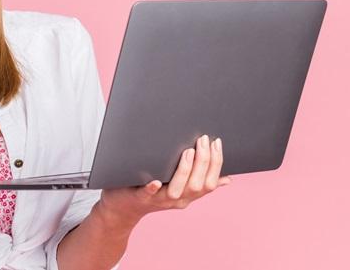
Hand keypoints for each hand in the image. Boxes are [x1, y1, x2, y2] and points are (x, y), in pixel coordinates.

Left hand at [97, 135, 231, 226]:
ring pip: (177, 190)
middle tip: (203, 140)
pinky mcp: (140, 197)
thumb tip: (226, 178)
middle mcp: (177, 199)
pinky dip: (152, 188)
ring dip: (185, 171)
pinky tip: (155, 180)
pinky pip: (147, 194)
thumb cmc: (152, 192)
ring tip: (188, 152)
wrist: (123, 209)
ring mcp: (159, 200)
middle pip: (197, 185)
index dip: (216, 163)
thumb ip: (199, 181)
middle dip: (204, 161)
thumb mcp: (179, 188)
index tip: (216, 142)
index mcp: (189, 195)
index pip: (210, 182)